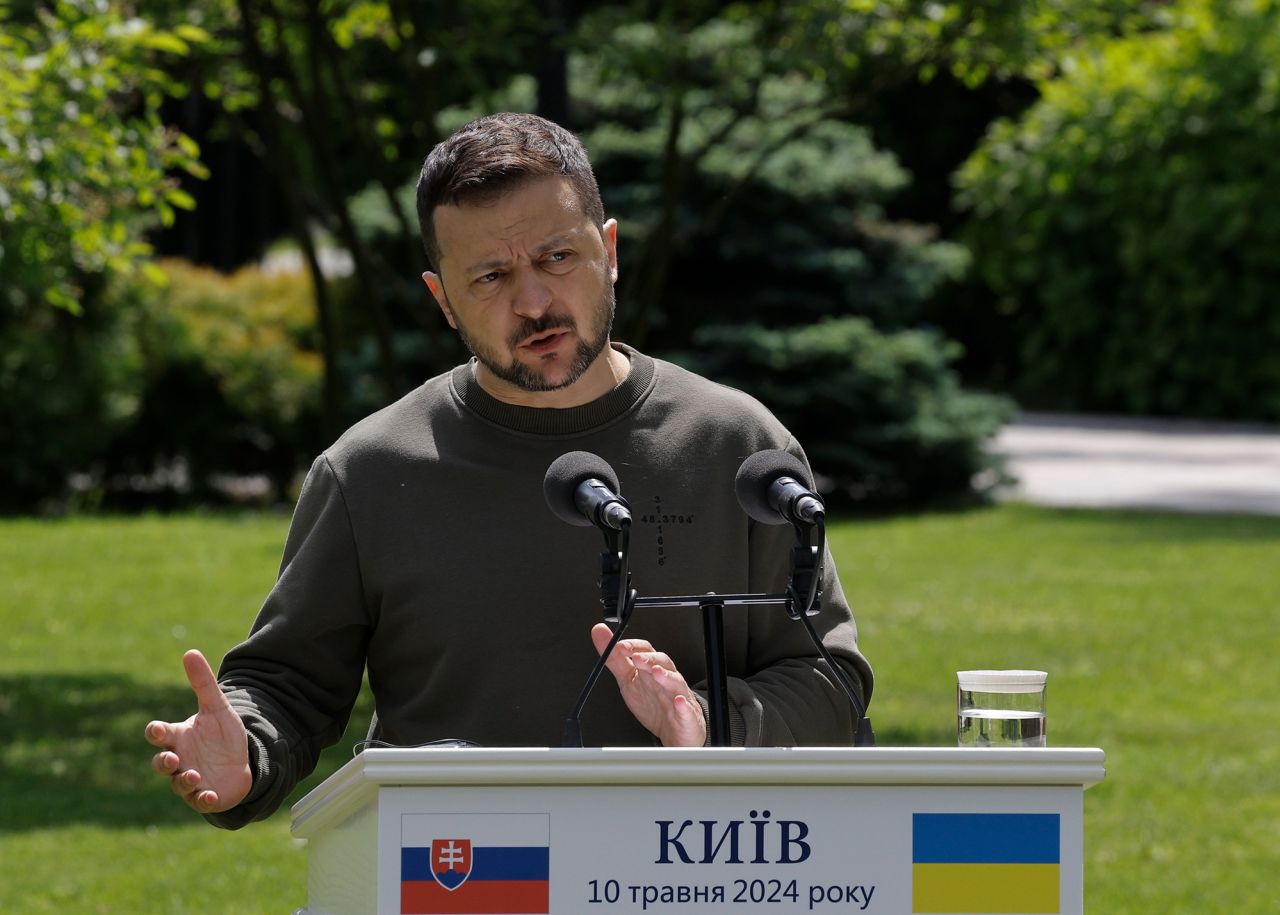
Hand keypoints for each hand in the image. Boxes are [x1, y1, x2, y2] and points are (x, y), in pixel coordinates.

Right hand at [145, 649, 252, 813]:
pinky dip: (202, 799)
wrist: (241, 761)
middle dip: (163, 762)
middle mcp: (179, 759)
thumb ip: (203, 683)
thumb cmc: (222, 734)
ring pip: (177, 783)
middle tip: (172, 758)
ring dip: (183, 781)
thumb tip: (190, 651)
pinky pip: (197, 801)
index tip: (157, 730)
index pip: (159, 734)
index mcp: (179, 737)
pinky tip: (210, 795)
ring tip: (195, 776)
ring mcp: (189, 779)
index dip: (155, 732)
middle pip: (160, 763)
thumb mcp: (218, 707)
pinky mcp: (203, 796)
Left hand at [591, 624, 706, 746]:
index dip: (633, 647)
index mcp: (651, 669)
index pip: (645, 650)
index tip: (619, 646)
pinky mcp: (686, 715)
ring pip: (675, 682)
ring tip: (655, 672)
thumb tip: (599, 632)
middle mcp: (666, 678)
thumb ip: (613, 658)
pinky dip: (682, 705)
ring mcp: (677, 695)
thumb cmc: (652, 702)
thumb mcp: (628, 679)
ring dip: (666, 676)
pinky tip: (678, 701)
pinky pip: (686, 709)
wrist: (672, 729)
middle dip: (649, 659)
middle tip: (636, 658)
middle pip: (662, 662)